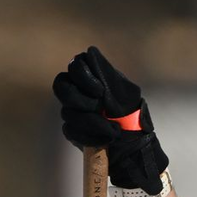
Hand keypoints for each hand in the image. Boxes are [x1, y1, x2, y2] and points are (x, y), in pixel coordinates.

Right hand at [52, 46, 169, 192]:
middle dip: (81, 100)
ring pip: (68, 112)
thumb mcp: (124, 91)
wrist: (134, 144)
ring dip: (92, 122)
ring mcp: (74, 112)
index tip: (100, 91)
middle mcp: (78, 92)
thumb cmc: (131, 114)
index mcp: (91, 77)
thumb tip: (91, 52)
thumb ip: (106, 72)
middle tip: (99, 108)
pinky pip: (71, 131)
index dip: (83, 77)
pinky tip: (106, 138)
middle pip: (61, 87)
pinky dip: (90, 136)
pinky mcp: (73, 131)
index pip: (74, 66)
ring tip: (112, 129)